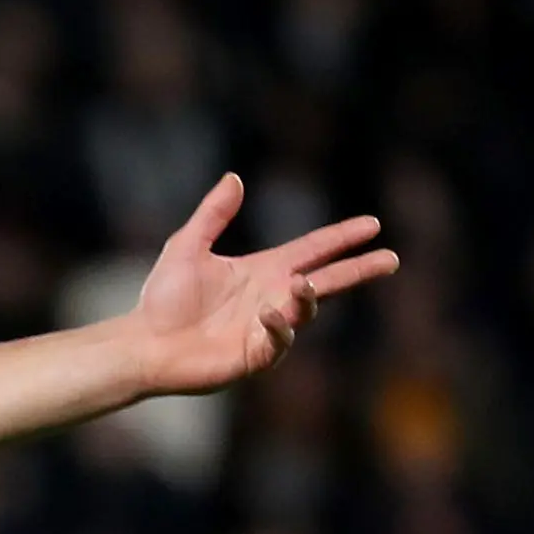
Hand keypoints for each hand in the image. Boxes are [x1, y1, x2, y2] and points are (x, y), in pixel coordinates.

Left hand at [128, 174, 399, 395]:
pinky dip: (280, 327)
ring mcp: (267, 328)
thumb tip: (234, 178)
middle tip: (391, 259)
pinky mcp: (254, 355)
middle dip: (359, 270)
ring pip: (306, 310)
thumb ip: (213, 214)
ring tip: (304, 283)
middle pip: (327, 281)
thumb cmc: (163, 299)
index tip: (372, 224)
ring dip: (309, 297)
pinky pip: (279, 341)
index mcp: (263, 271)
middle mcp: (273, 297)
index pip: (313, 250)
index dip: (341, 237)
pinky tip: (269, 314)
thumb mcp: (187, 246)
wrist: (142, 343)